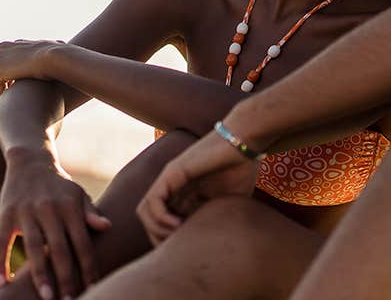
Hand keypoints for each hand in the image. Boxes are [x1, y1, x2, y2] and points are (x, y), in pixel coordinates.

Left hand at [0, 39, 63, 101]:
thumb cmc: (59, 54)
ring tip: (9, 103)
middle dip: (4, 83)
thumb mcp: (56, 47)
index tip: (19, 86)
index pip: (7, 60)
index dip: (12, 74)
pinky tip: (8, 105)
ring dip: (0, 91)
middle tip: (12, 97)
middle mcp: (2, 49)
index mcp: (14, 43)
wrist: (54, 58)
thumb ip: (53, 48)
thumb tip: (62, 45)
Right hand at [0, 148, 111, 298]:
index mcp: (70, 208)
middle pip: (59, 249)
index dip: (88, 267)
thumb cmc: (59, 185)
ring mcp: (26, 213)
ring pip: (34, 248)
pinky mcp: (5, 215)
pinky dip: (1, 264)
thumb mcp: (78, 194)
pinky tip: (3, 284)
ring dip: (40, 275)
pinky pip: (1, 244)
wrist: (29, 160)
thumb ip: (91, 213)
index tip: (93, 287)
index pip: (82, 243)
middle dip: (66, 277)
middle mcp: (50, 210)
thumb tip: (107, 226)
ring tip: (47, 297)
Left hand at [136, 132, 257, 244]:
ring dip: (157, 230)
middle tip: (179, 248)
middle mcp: (172, 187)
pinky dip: (159, 218)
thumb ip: (217, 218)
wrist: (245, 141)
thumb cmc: (242, 168)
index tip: (186, 250)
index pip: (163, 223)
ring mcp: (169, 179)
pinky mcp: (172, 173)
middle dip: (160, 239)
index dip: (170, 241)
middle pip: (150, 220)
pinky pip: (152, 201)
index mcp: (184, 194)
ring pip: (145, 212)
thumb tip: (216, 246)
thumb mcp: (229, 203)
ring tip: (178, 236)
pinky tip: (178, 225)